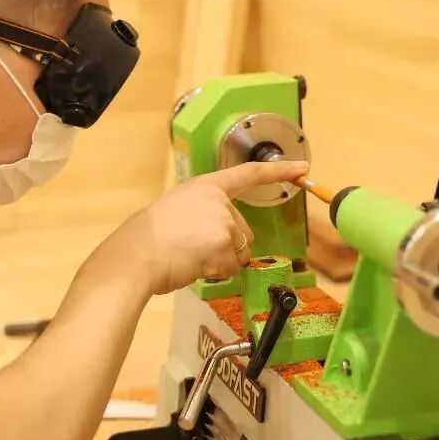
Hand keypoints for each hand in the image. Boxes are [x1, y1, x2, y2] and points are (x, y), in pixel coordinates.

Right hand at [108, 160, 309, 295]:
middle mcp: (218, 200)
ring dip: (219, 261)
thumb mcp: (177, 212)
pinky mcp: (225, 242)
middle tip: (192, 249)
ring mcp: (223, 220)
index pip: (249, 174)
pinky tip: (193, 265)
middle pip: (243, 231)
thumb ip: (203, 215)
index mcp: (205, 187)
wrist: (136, 255)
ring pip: (238, 252)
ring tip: (189, 256)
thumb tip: (223, 238)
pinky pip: (232, 267)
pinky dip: (216, 272)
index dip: (279, 171)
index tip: (302, 168)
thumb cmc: (148, 240)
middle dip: (225, 247)